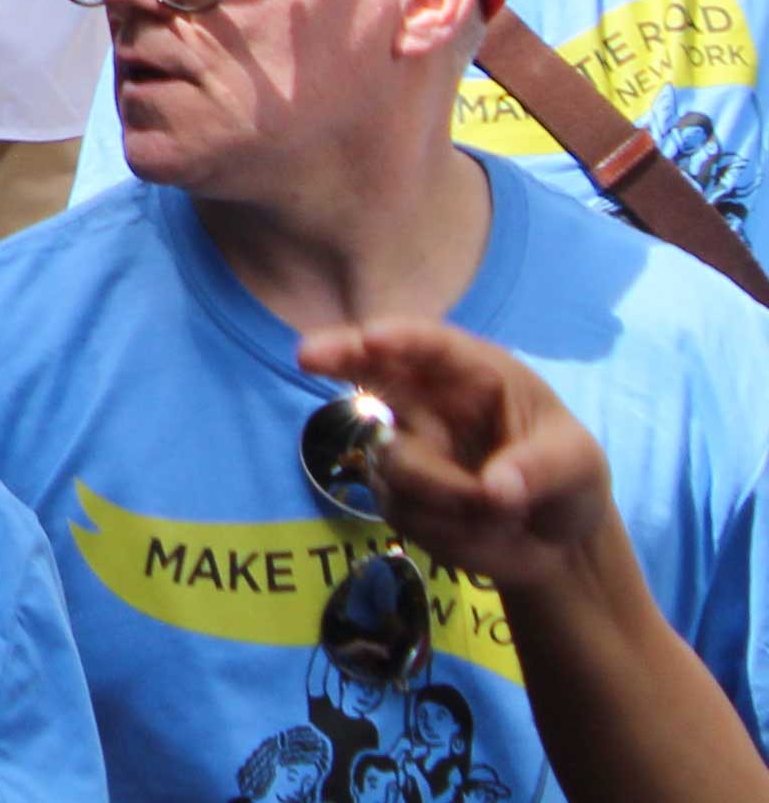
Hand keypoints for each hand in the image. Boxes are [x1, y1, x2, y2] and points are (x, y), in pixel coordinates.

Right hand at [299, 320, 625, 595]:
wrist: (558, 545)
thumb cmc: (568, 478)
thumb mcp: (578, 465)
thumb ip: (540, 469)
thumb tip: (494, 488)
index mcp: (473, 374)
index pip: (430, 345)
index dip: (398, 339)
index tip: (369, 341)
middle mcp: (428, 400)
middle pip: (369, 368)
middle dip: (339, 357)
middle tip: (307, 356)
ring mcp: (405, 446)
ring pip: (395, 462)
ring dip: (451, 498)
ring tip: (501, 515)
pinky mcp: (394, 495)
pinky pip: (401, 508)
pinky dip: (447, 528)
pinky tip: (477, 529)